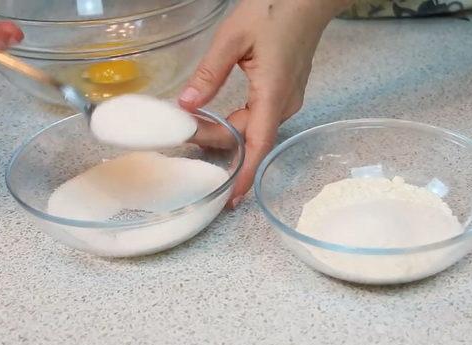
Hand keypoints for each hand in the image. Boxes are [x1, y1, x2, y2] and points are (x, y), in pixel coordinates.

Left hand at [178, 0, 350, 207]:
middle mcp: (285, 103)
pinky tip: (217, 116)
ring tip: (194, 129)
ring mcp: (288, 97)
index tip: (230, 198)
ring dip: (227, 133)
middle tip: (183, 135)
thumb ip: (209, 73)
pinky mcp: (286, 90)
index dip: (245, 174)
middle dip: (219, 144)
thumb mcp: (233, 37)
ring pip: (255, 127)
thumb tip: (186, 104)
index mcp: (273, 94)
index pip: (258, 145)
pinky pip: (261, 116)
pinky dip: (238, 122)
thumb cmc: (275, 8)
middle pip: (251, 138)